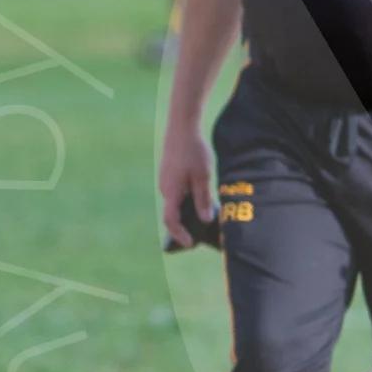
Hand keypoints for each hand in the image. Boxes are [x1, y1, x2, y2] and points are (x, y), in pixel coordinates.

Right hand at [159, 130, 214, 246]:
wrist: (181, 128)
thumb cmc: (193, 151)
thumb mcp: (203, 176)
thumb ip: (203, 199)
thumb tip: (205, 220)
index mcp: (171, 192)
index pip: (171, 220)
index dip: (179, 235)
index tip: (190, 244)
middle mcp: (165, 189)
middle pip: (173, 213)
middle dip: (186, 226)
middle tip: (202, 236)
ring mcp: (166, 181)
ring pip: (176, 203)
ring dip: (188, 213)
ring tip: (206, 220)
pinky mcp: (170, 175)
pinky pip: (177, 193)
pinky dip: (187, 201)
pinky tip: (202, 200)